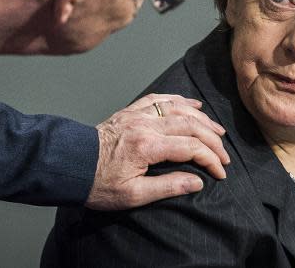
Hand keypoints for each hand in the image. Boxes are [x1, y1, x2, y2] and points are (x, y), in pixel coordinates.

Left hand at [85, 93, 229, 210]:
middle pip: (190, 125)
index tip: (221, 172)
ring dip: (201, 119)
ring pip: (178, 109)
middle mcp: (144, 125)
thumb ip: (168, 186)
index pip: (191, 147)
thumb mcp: (132, 195)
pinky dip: (178, 100)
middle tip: (224, 155)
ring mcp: (137, 115)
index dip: (211, 159)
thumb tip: (198, 181)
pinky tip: (191, 105)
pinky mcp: (130, 111)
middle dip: (213, 140)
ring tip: (217, 130)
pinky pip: (159, 99)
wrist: (70, 165)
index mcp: (147, 146)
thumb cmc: (98, 184)